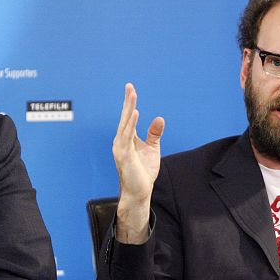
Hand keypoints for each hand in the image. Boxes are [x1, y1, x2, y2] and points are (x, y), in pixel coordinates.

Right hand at [112, 83, 164, 243]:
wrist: (139, 192)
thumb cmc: (143, 172)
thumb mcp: (152, 149)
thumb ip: (154, 134)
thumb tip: (159, 118)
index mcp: (127, 139)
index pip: (127, 117)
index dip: (129, 103)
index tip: (130, 88)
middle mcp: (121, 141)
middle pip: (124, 117)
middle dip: (127, 102)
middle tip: (130, 86)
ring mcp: (121, 148)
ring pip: (124, 124)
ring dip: (128, 109)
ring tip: (133, 95)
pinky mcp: (124, 156)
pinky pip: (127, 137)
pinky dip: (130, 124)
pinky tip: (135, 113)